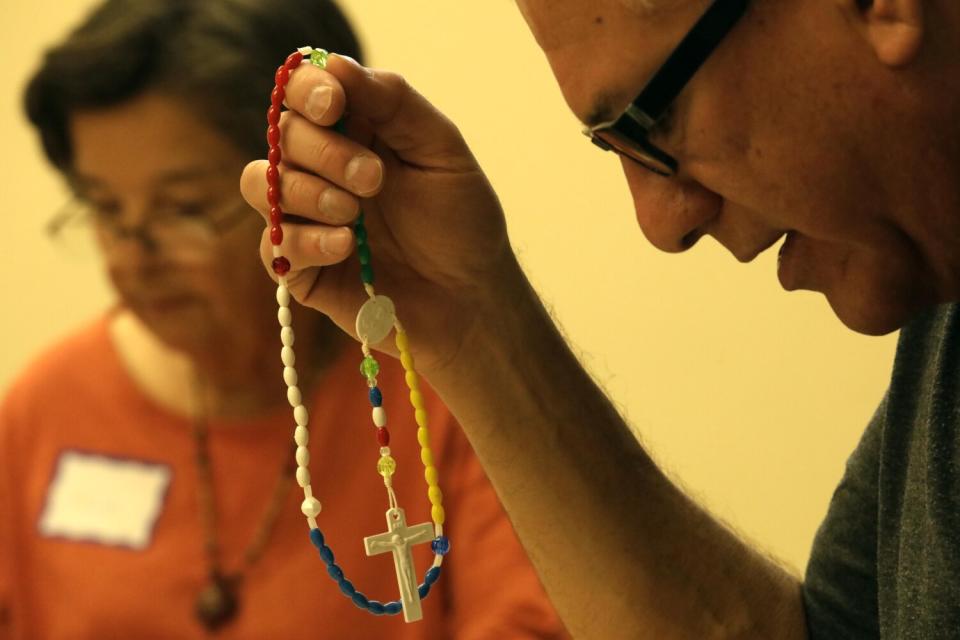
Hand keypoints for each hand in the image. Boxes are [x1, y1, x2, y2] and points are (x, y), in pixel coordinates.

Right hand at [240, 54, 515, 375]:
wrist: (469, 299)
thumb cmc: (462, 223)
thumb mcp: (442, 152)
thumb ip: (394, 103)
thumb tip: (334, 64)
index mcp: (356, 130)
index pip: (306, 92)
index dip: (308, 90)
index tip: (333, 105)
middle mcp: (323, 168)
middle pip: (282, 134)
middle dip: (322, 152)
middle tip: (374, 179)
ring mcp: (306, 217)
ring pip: (260, 183)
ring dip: (308, 193)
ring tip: (356, 214)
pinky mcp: (300, 266)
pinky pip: (273, 243)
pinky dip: (305, 240)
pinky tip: (345, 246)